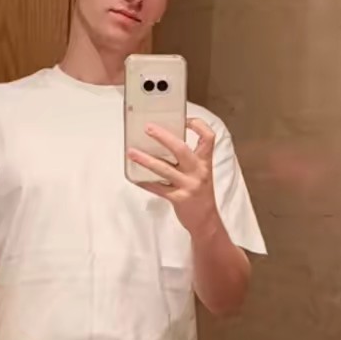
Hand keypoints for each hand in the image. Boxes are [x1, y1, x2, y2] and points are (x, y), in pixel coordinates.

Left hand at [127, 118, 218, 236]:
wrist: (206, 220)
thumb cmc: (200, 191)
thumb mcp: (200, 171)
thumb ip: (188, 158)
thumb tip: (164, 141)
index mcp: (205, 161)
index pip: (209, 137)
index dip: (198, 125)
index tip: (184, 119)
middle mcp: (199, 171)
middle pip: (181, 149)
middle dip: (163, 137)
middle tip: (148, 128)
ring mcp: (189, 185)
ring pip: (164, 168)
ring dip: (146, 160)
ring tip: (131, 152)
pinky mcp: (179, 198)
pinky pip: (158, 188)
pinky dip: (145, 182)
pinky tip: (134, 178)